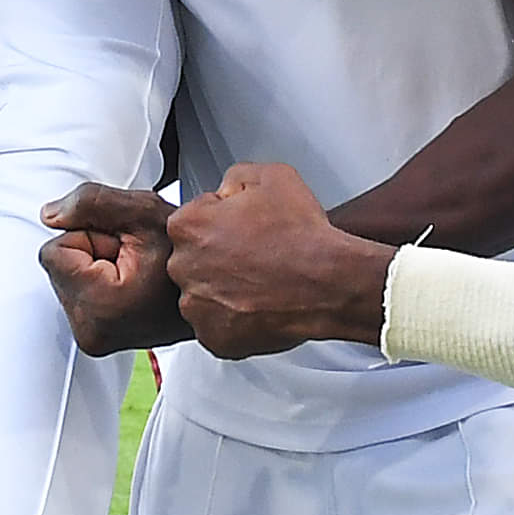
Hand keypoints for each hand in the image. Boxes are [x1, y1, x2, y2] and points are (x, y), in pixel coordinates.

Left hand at [38, 182, 192, 352]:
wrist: (215, 288)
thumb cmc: (187, 255)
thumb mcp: (142, 211)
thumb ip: (90, 203)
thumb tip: (49, 214)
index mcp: (100, 308)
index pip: (52, 252)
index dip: (90, 237)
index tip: (125, 249)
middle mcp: (92, 334)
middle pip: (57, 268)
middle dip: (92, 255)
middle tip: (134, 263)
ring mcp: (94, 341)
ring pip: (67, 280)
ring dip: (96, 270)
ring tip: (136, 275)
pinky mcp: (96, 340)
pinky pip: (77, 296)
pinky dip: (99, 286)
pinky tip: (130, 287)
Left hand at [163, 164, 395, 359]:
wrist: (330, 282)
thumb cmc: (303, 236)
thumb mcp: (272, 176)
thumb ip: (235, 177)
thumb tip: (225, 191)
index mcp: (189, 226)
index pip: (192, 220)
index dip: (221, 221)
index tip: (242, 227)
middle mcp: (183, 267)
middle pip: (192, 259)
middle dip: (217, 257)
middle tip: (254, 256)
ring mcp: (197, 307)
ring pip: (202, 295)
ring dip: (223, 289)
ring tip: (260, 282)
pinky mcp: (214, 337)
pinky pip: (216, 326)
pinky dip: (234, 319)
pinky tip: (259, 304)